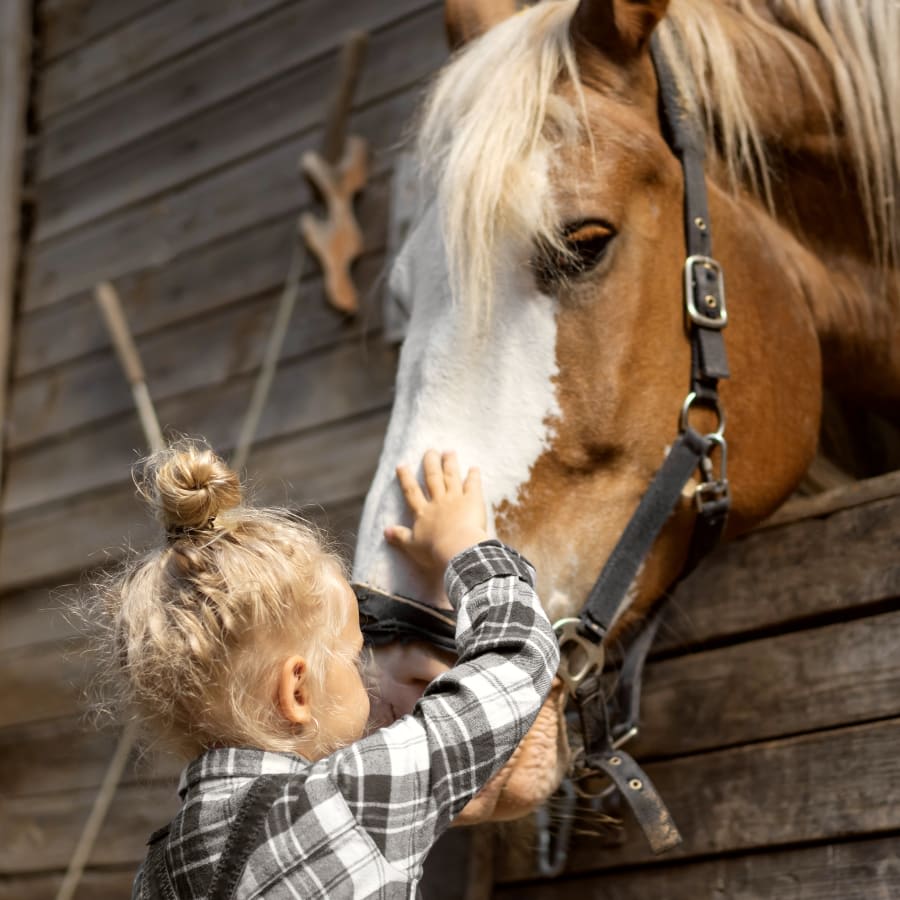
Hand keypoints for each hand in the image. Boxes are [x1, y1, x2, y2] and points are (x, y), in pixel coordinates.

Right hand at [385, 450, 487, 573]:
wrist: (457, 550)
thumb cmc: (434, 551)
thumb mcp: (412, 546)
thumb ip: (400, 536)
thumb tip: (385, 531)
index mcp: (423, 512)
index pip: (412, 492)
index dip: (406, 478)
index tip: (401, 465)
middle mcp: (438, 501)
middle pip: (433, 479)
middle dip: (431, 464)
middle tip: (430, 450)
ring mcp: (455, 499)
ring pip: (451, 477)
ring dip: (450, 464)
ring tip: (449, 452)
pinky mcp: (473, 501)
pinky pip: (473, 485)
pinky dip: (474, 476)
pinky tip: (474, 468)